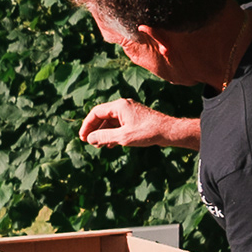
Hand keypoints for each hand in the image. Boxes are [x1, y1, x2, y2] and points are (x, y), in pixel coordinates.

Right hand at [77, 99, 193, 148]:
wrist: (169, 131)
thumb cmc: (147, 132)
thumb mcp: (123, 137)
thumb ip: (104, 137)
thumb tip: (90, 138)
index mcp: (119, 106)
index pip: (96, 113)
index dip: (87, 125)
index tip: (83, 137)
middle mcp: (123, 106)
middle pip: (102, 116)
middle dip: (95, 130)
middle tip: (89, 143)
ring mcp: (129, 112)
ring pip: (111, 121)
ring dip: (104, 133)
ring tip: (99, 146)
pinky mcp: (135, 118)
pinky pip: (119, 124)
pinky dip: (113, 133)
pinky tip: (111, 144)